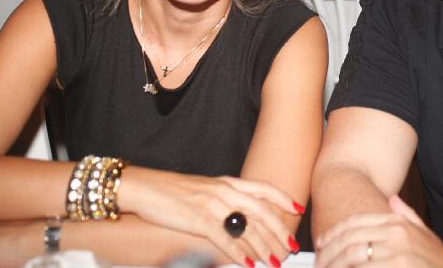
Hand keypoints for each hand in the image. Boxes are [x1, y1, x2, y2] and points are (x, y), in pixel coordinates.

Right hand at [124, 168, 301, 266]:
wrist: (144, 187)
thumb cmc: (172, 191)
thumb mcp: (204, 189)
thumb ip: (225, 198)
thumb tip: (241, 214)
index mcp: (227, 182)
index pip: (263, 188)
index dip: (282, 199)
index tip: (298, 209)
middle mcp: (224, 191)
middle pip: (261, 211)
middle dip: (279, 230)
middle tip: (291, 245)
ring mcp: (212, 205)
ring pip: (247, 227)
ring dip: (263, 246)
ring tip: (274, 260)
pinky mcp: (199, 219)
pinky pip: (225, 239)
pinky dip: (238, 253)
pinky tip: (248, 264)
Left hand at [315, 195, 442, 267]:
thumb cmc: (437, 259)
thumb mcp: (422, 231)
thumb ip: (404, 214)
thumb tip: (391, 199)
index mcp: (396, 223)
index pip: (356, 222)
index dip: (334, 233)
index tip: (322, 243)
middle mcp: (395, 235)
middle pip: (350, 240)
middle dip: (329, 252)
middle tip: (319, 262)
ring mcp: (396, 255)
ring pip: (354, 257)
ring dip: (335, 265)